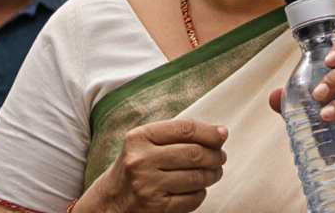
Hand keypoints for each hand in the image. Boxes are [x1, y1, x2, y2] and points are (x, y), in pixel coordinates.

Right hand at [82, 118, 227, 212]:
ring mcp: (147, 185)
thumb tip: (220, 133)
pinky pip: (191, 199)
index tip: (223, 135)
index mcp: (139, 137)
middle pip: (194, 154)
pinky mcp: (155, 207)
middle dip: (215, 155)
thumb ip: (178, 134)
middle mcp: (141, 160)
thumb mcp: (146, 142)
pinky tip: (199, 188)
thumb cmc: (136, 164)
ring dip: (213, 174)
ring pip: (196, 177)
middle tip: (220, 157)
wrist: (111, 199)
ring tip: (215, 172)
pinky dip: (201, 193)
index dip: (209, 132)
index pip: (185, 129)